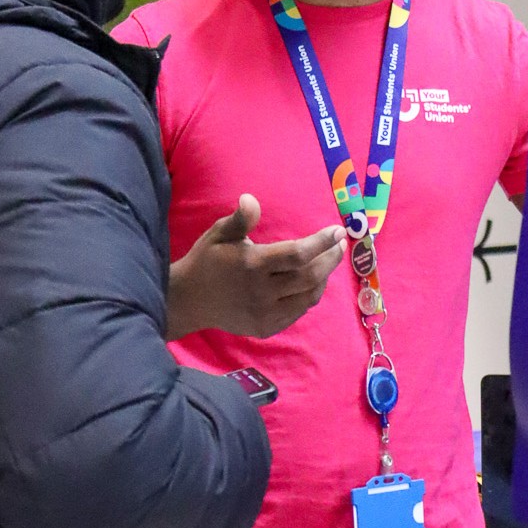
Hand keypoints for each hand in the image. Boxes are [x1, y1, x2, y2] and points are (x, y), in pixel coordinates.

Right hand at [166, 194, 346, 339]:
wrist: (188, 301)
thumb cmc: (206, 260)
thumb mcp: (219, 234)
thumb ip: (240, 219)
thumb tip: (250, 199)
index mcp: (252, 265)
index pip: (298, 254)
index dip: (321, 242)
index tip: (338, 231)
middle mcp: (262, 292)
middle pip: (310, 276)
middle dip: (330, 259)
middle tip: (340, 244)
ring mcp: (265, 314)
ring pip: (308, 296)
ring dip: (324, 277)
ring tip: (329, 259)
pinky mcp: (266, 328)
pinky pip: (298, 311)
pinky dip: (310, 295)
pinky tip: (313, 281)